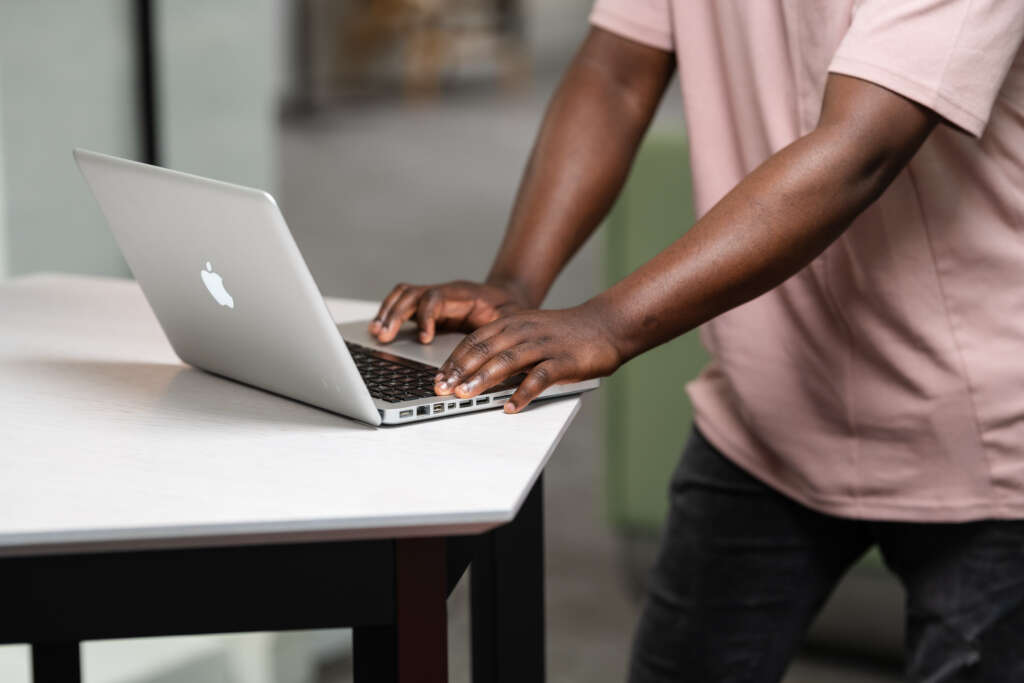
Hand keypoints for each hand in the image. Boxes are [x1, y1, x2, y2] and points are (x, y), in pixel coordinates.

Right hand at [369, 281, 529, 343]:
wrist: (508, 297)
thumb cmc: (509, 310)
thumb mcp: (510, 320)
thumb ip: (498, 332)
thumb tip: (492, 353)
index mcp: (463, 294)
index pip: (436, 297)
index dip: (427, 317)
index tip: (425, 339)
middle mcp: (444, 292)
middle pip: (412, 294)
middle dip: (395, 315)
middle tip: (384, 337)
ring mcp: (433, 297)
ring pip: (402, 295)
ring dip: (387, 312)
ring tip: (376, 333)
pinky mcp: (427, 306)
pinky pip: (401, 304)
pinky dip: (388, 314)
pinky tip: (379, 330)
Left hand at [433, 302, 621, 412]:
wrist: (607, 324)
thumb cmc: (566, 333)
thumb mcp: (530, 331)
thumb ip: (505, 345)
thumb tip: (474, 369)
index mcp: (513, 323)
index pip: (475, 340)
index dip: (454, 360)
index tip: (438, 378)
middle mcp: (524, 331)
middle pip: (485, 349)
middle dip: (460, 371)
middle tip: (442, 389)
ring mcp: (544, 345)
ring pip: (507, 361)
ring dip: (483, 379)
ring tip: (465, 395)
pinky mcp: (564, 361)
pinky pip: (539, 377)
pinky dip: (523, 393)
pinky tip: (510, 407)